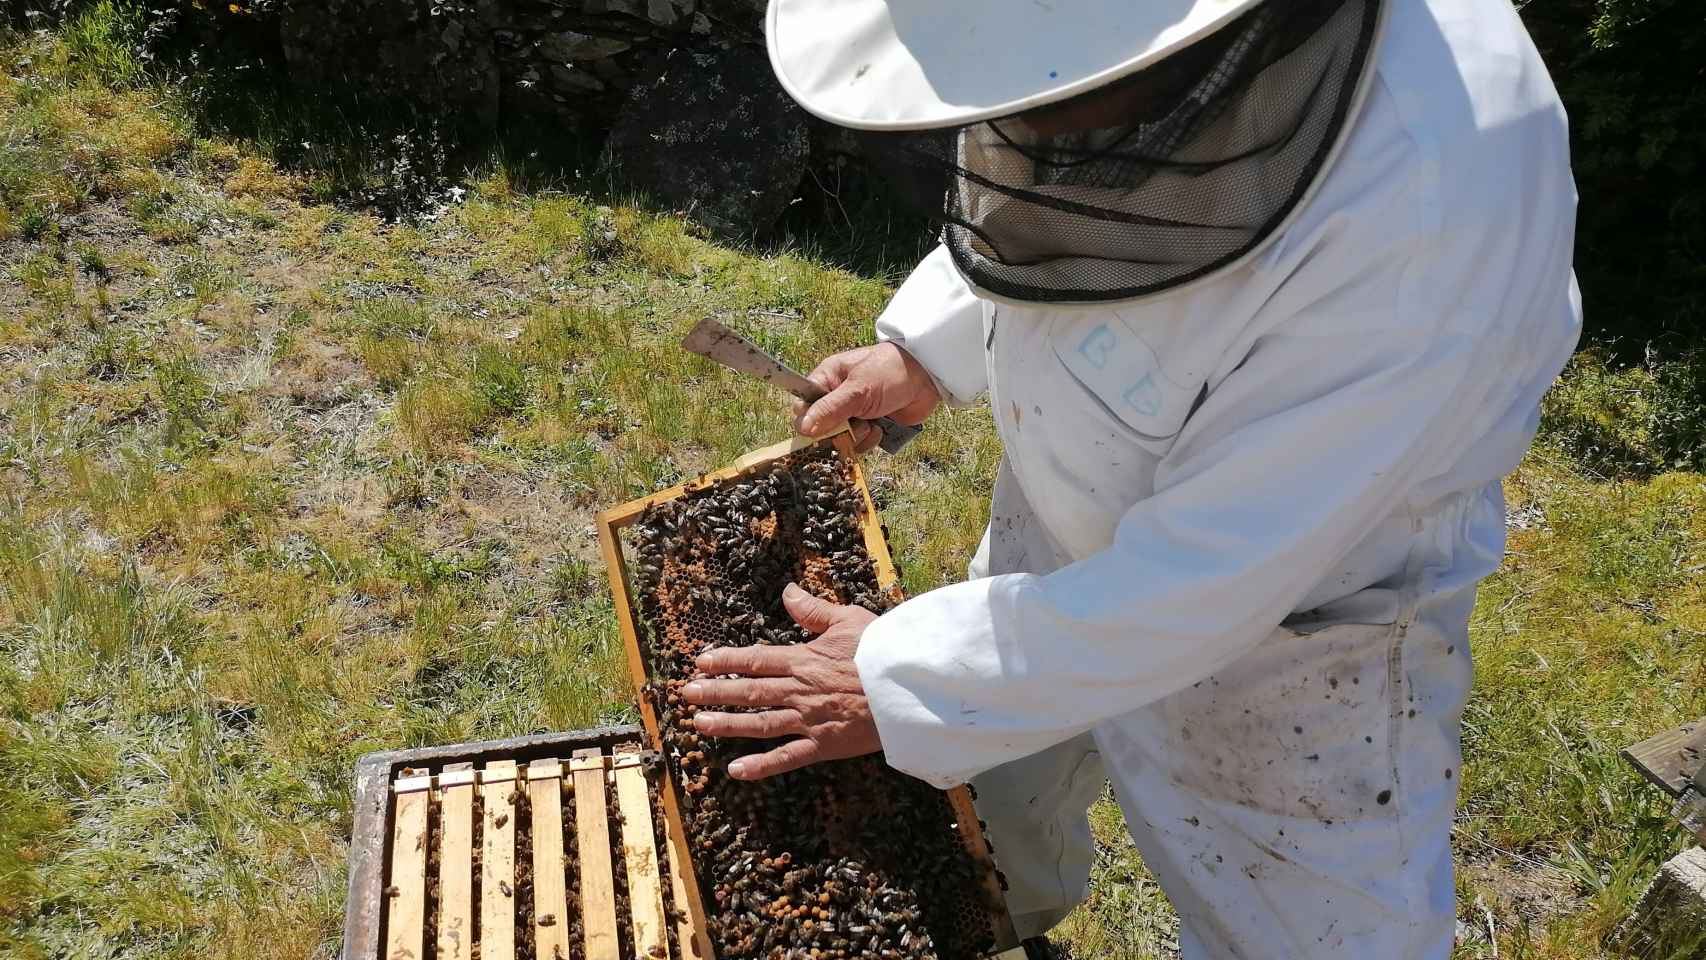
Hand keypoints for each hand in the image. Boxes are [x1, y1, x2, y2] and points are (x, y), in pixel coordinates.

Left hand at [681, 583, 880, 778]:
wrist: (909, 687)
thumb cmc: (882, 651)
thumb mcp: (848, 620)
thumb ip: (813, 610)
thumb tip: (788, 591)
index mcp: (803, 659)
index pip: (755, 659)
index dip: (726, 660)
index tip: (700, 662)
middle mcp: (799, 690)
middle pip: (749, 691)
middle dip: (715, 691)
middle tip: (686, 694)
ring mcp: (809, 719)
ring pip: (759, 723)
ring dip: (727, 724)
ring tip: (699, 724)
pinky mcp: (823, 745)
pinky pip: (787, 757)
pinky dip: (761, 766)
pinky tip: (736, 770)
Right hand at [793, 342, 940, 452]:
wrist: (928, 378)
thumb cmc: (890, 372)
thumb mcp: (857, 390)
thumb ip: (830, 409)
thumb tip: (802, 428)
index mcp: (827, 379)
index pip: (803, 405)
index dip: (808, 420)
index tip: (820, 429)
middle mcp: (836, 397)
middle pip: (820, 427)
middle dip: (836, 432)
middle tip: (853, 426)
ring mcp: (853, 413)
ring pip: (840, 439)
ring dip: (855, 438)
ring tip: (870, 425)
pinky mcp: (869, 426)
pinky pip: (858, 444)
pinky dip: (868, 441)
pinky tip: (880, 430)